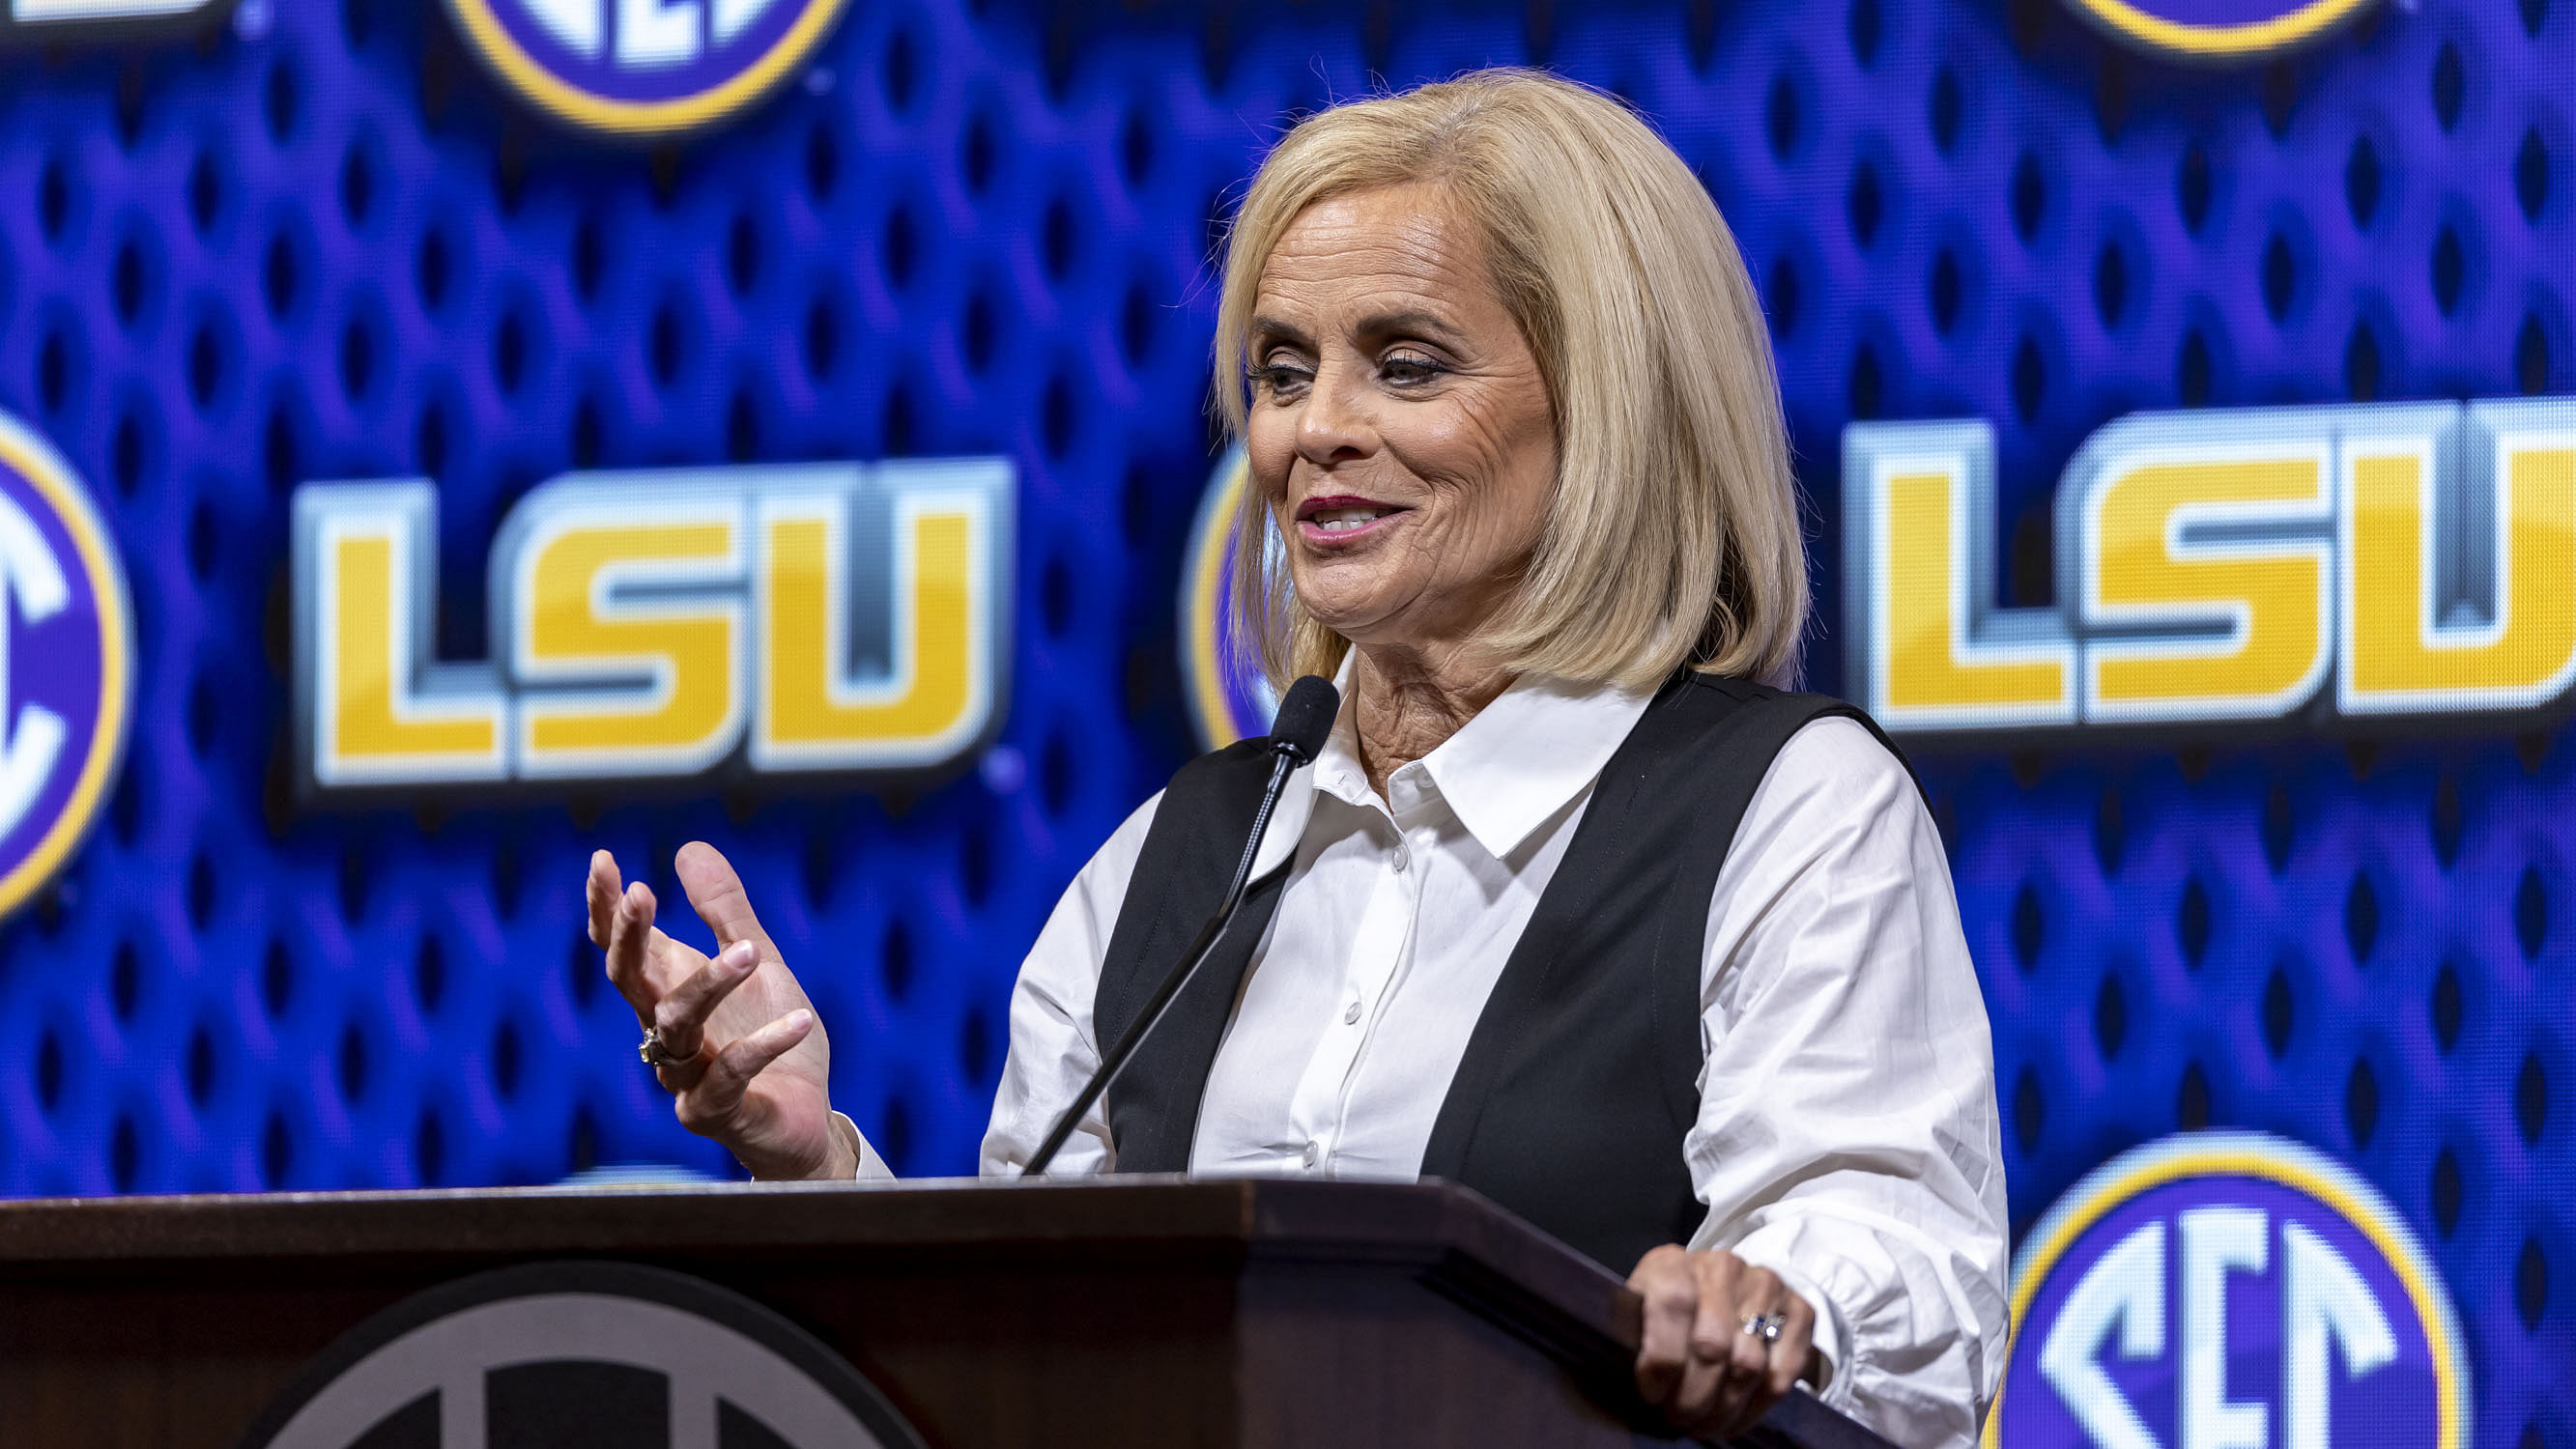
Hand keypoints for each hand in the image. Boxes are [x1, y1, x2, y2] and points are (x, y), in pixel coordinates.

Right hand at [587, 842, 857, 1180]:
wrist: (805, 1117)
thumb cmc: (770, 1036)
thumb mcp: (757, 962)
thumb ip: (725, 912)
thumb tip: (688, 847)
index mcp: (668, 990)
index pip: (623, 947)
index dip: (605, 909)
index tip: (603, 860)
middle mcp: (664, 1031)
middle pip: (629, 980)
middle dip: (629, 935)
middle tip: (641, 891)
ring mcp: (685, 1075)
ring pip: (677, 1023)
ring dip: (709, 983)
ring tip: (750, 950)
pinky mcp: (715, 1112)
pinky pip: (733, 1073)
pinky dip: (765, 1043)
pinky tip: (799, 1017)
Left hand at [1626, 1245, 1820, 1442]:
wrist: (1721, 1290)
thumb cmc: (1667, 1313)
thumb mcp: (1639, 1314)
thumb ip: (1635, 1337)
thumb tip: (1623, 1380)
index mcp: (1672, 1262)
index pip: (1673, 1304)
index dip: (1663, 1359)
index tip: (1653, 1394)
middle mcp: (1722, 1266)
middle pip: (1712, 1344)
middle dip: (1693, 1397)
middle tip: (1680, 1418)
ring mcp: (1765, 1285)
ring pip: (1748, 1365)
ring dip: (1724, 1408)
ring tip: (1705, 1424)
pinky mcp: (1799, 1310)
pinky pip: (1782, 1373)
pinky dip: (1757, 1406)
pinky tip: (1735, 1417)